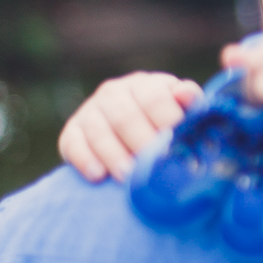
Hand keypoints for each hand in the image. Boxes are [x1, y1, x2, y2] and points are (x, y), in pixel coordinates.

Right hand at [58, 72, 203, 182]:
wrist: (130, 132)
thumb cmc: (165, 122)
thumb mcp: (181, 110)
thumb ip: (190, 103)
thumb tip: (186, 94)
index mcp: (145, 85)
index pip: (155, 99)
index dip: (167, 122)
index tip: (176, 145)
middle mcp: (115, 92)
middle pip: (126, 117)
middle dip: (140, 143)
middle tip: (152, 167)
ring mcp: (91, 110)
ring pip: (99, 131)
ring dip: (114, 155)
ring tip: (127, 177)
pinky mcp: (72, 131)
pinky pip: (73, 143)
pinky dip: (85, 159)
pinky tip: (97, 175)